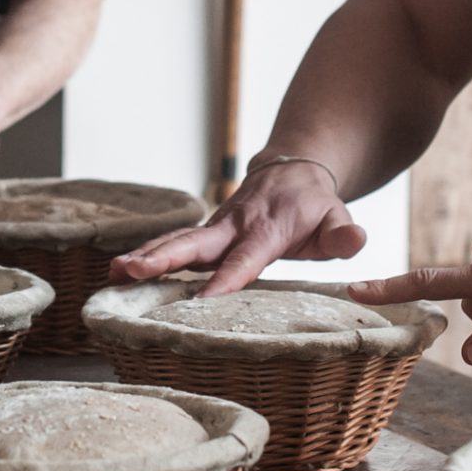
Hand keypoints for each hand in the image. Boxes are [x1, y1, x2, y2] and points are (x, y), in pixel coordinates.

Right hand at [109, 159, 366, 295]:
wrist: (294, 169)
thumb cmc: (316, 205)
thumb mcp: (338, 217)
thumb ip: (344, 234)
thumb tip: (356, 240)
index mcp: (267, 228)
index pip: (245, 258)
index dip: (225, 278)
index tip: (203, 301)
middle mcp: (235, 225)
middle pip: (195, 244)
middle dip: (163, 259)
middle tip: (132, 272)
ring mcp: (217, 226)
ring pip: (178, 241)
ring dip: (146, 256)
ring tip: (115, 272)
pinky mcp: (207, 231)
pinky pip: (175, 242)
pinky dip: (148, 254)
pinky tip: (119, 271)